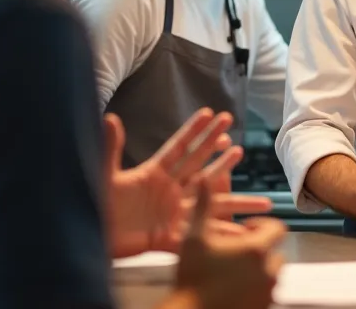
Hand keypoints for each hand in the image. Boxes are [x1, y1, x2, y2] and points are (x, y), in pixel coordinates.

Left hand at [105, 108, 270, 257]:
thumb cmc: (95, 209)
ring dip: (235, 200)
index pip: (178, 148)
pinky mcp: (170, 238)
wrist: (90, 243)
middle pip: (199, 168)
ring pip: (210, 205)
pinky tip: (244, 238)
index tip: (211, 113)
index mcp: (151, 175)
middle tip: (238, 137)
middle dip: (218, 153)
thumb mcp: (104, 178)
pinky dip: (223, 236)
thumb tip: (110, 117)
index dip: (194, 131)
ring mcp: (172, 215)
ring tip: (264, 199)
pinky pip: (202, 235)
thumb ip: (110, 149)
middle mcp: (167, 192)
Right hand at [175, 182, 286, 308]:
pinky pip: (268, 293)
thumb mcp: (193, 237)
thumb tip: (202, 176)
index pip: (277, 228)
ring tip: (236, 269)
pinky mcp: (265, 307)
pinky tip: (236, 286)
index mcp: (256, 249)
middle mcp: (269, 270)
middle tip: (238, 250)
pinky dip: (257, 287)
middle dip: (260, 248)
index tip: (245, 227)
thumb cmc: (191, 276)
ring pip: (274, 273)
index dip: (261, 225)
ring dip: (260, 268)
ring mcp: (268, 292)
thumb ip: (202, 205)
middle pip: (276, 251)